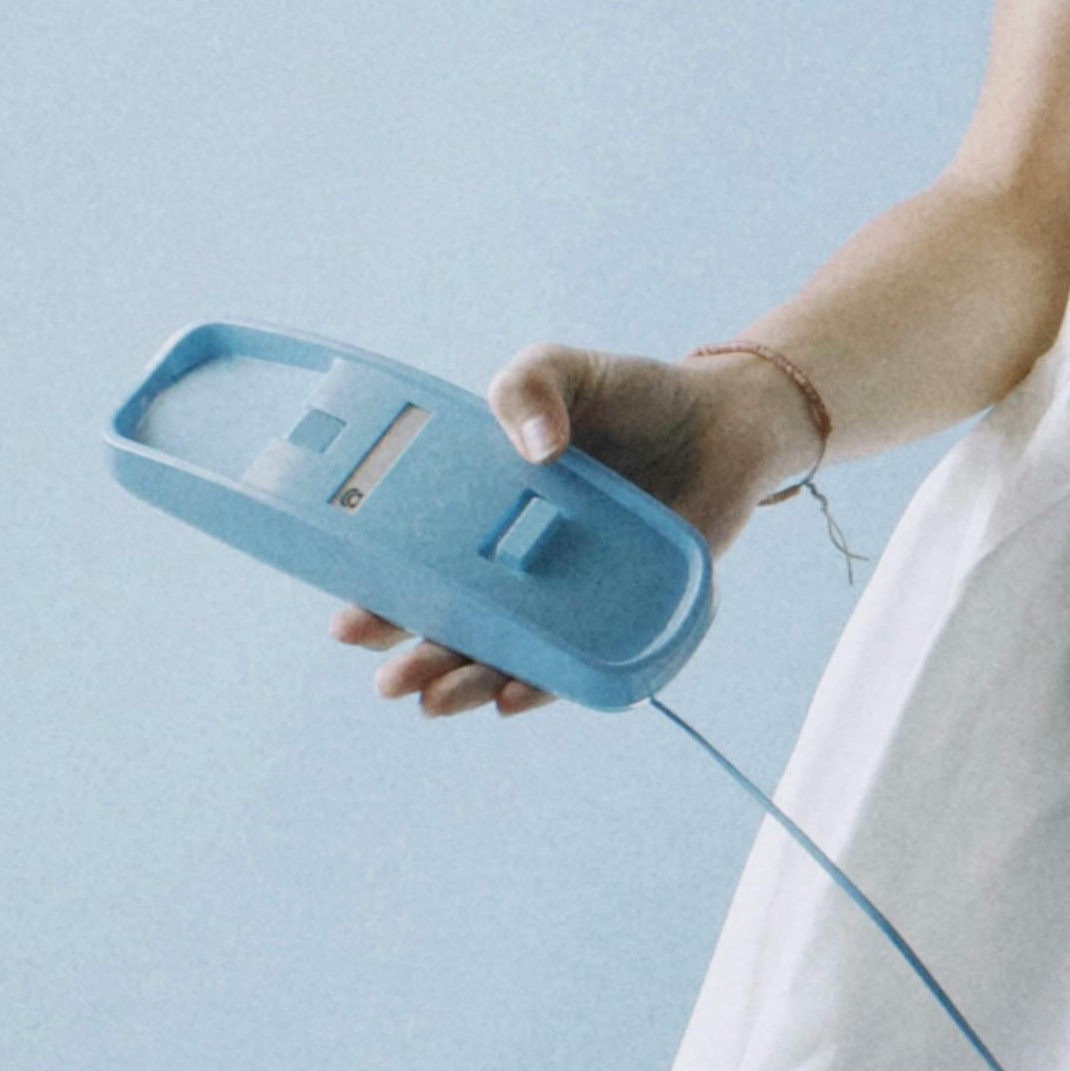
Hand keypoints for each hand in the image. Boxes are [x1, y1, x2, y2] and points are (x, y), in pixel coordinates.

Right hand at [329, 340, 805, 717]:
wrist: (722, 424)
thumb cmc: (630, 396)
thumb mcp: (567, 370)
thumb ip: (530, 383)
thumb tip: (534, 445)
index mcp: (476, 507)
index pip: (413, 561)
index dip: (376, 593)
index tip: (348, 619)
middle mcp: (511, 559)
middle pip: (451, 621)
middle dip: (413, 656)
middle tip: (387, 678)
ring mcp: (563, 591)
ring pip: (503, 651)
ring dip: (465, 680)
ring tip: (435, 700)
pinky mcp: (619, 614)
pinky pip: (576, 659)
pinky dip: (544, 681)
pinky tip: (512, 698)